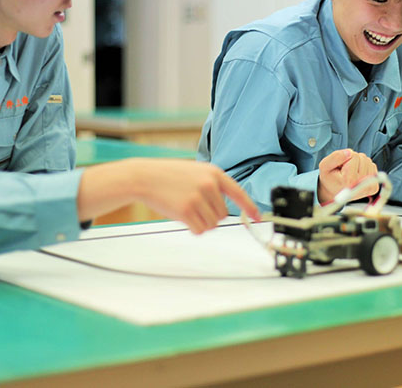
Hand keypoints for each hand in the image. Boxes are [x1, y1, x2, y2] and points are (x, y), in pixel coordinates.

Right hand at [136, 160, 259, 233]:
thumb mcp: (196, 172)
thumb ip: (212, 184)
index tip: (257, 217)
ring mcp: (198, 198)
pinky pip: (200, 230)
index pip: (238, 193)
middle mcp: (209, 185)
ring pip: (212, 224)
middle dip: (211, 215)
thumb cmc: (168, 176)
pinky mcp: (187, 211)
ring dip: (202, 223)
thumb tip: (223, 209)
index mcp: (214, 173)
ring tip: (187, 209)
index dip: (249, 207)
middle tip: (194, 206)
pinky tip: (182, 217)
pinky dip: (193, 228)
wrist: (145, 177)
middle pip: (223, 214)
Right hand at [317, 149, 377, 203]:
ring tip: (350, 172)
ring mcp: (368, 188)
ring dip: (359, 163)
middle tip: (345, 169)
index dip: (346, 157)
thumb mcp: (325, 165)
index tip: (340, 167)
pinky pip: (373, 167)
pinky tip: (357, 175)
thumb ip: (335, 157)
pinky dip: (365, 168)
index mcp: (349, 180)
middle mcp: (360, 185)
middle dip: (353, 159)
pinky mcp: (373, 188)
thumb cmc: (329, 178)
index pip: (354, 156)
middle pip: (363, 158)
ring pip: (368, 161)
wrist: (332, 191)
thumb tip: (350, 152)